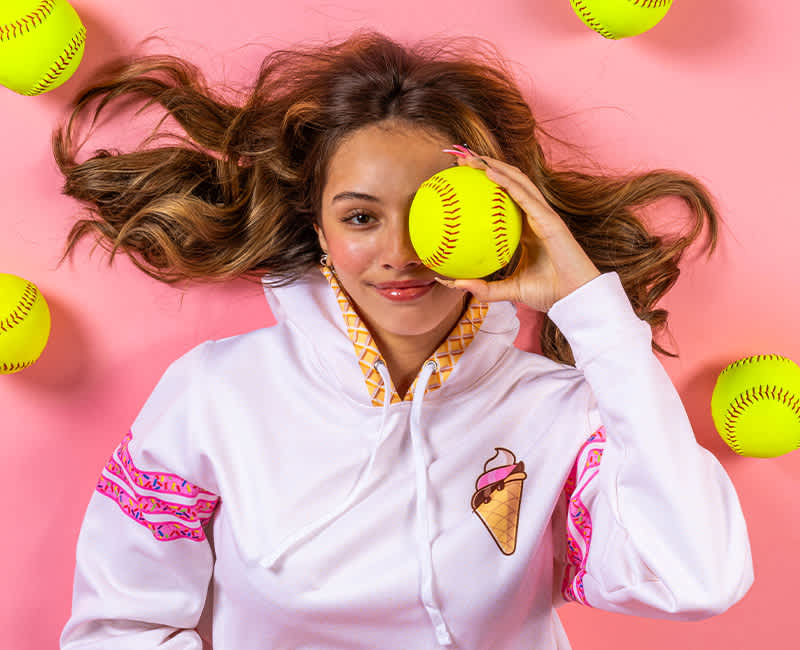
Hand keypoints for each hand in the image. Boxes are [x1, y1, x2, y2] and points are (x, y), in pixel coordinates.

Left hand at [439, 149, 600, 312]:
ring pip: (517, 181)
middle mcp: (535, 216)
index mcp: (527, 229)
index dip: (486, 185)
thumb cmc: (549, 293)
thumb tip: (452, 283)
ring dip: (493, 165)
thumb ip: (483, 287)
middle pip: (509, 182)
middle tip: (460, 161)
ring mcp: (543, 215)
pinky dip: (506, 182)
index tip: (461, 180)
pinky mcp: (548, 219)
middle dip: (486, 166)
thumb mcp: (509, 290)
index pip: (504, 199)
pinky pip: (524, 196)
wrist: (574, 298)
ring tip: (470, 158)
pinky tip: (488, 173)